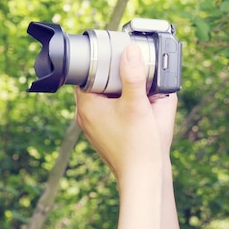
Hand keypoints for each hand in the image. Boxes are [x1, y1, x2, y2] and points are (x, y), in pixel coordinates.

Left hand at [74, 44, 177, 179]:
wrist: (142, 177)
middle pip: (95, 84)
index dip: (101, 61)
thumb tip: (130, 51)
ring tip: (137, 86)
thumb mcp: (138, 105)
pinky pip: (110, 111)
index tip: (116, 53)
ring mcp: (95, 128)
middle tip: (131, 68)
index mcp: (87, 106)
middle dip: (113, 75)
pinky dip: (122, 104)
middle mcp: (86, 117)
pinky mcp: (106, 135)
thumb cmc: (138, 145)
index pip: (86, 73)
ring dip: (119, 89)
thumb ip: (134, 76)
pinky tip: (138, 105)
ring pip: (103, 98)